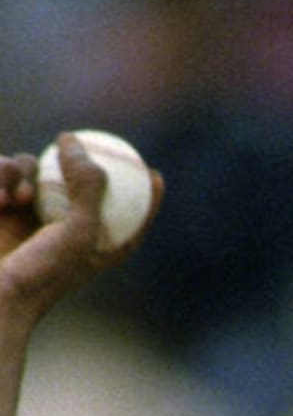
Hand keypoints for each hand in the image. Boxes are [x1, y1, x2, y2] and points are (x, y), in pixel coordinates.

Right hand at [0, 133, 162, 325]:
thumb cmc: (40, 273)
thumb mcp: (76, 231)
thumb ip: (87, 187)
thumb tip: (74, 141)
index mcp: (95, 248)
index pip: (129, 220)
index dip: (145, 199)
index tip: (154, 174)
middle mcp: (63, 232)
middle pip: (77, 184)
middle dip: (76, 165)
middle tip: (70, 144)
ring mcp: (27, 219)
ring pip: (33, 170)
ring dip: (25, 172)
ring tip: (20, 198)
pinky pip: (2, 175)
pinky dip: (1, 178)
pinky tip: (1, 200)